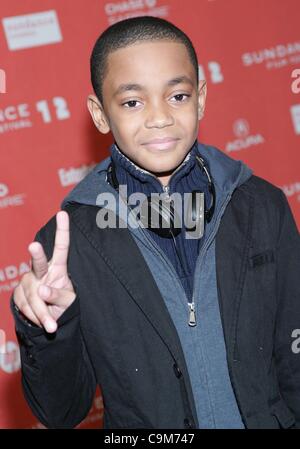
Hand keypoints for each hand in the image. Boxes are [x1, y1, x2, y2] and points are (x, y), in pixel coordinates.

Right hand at [13, 211, 75, 332]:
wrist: (49, 319)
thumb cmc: (62, 304)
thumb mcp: (68, 301)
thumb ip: (59, 296)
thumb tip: (41, 290)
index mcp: (58, 267)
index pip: (61, 247)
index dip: (62, 230)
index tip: (62, 213)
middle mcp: (41, 270)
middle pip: (38, 262)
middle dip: (36, 254)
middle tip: (34, 245)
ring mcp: (28, 281)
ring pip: (32, 295)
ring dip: (41, 313)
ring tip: (51, 325)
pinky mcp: (18, 293)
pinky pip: (24, 306)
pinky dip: (34, 316)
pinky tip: (41, 321)